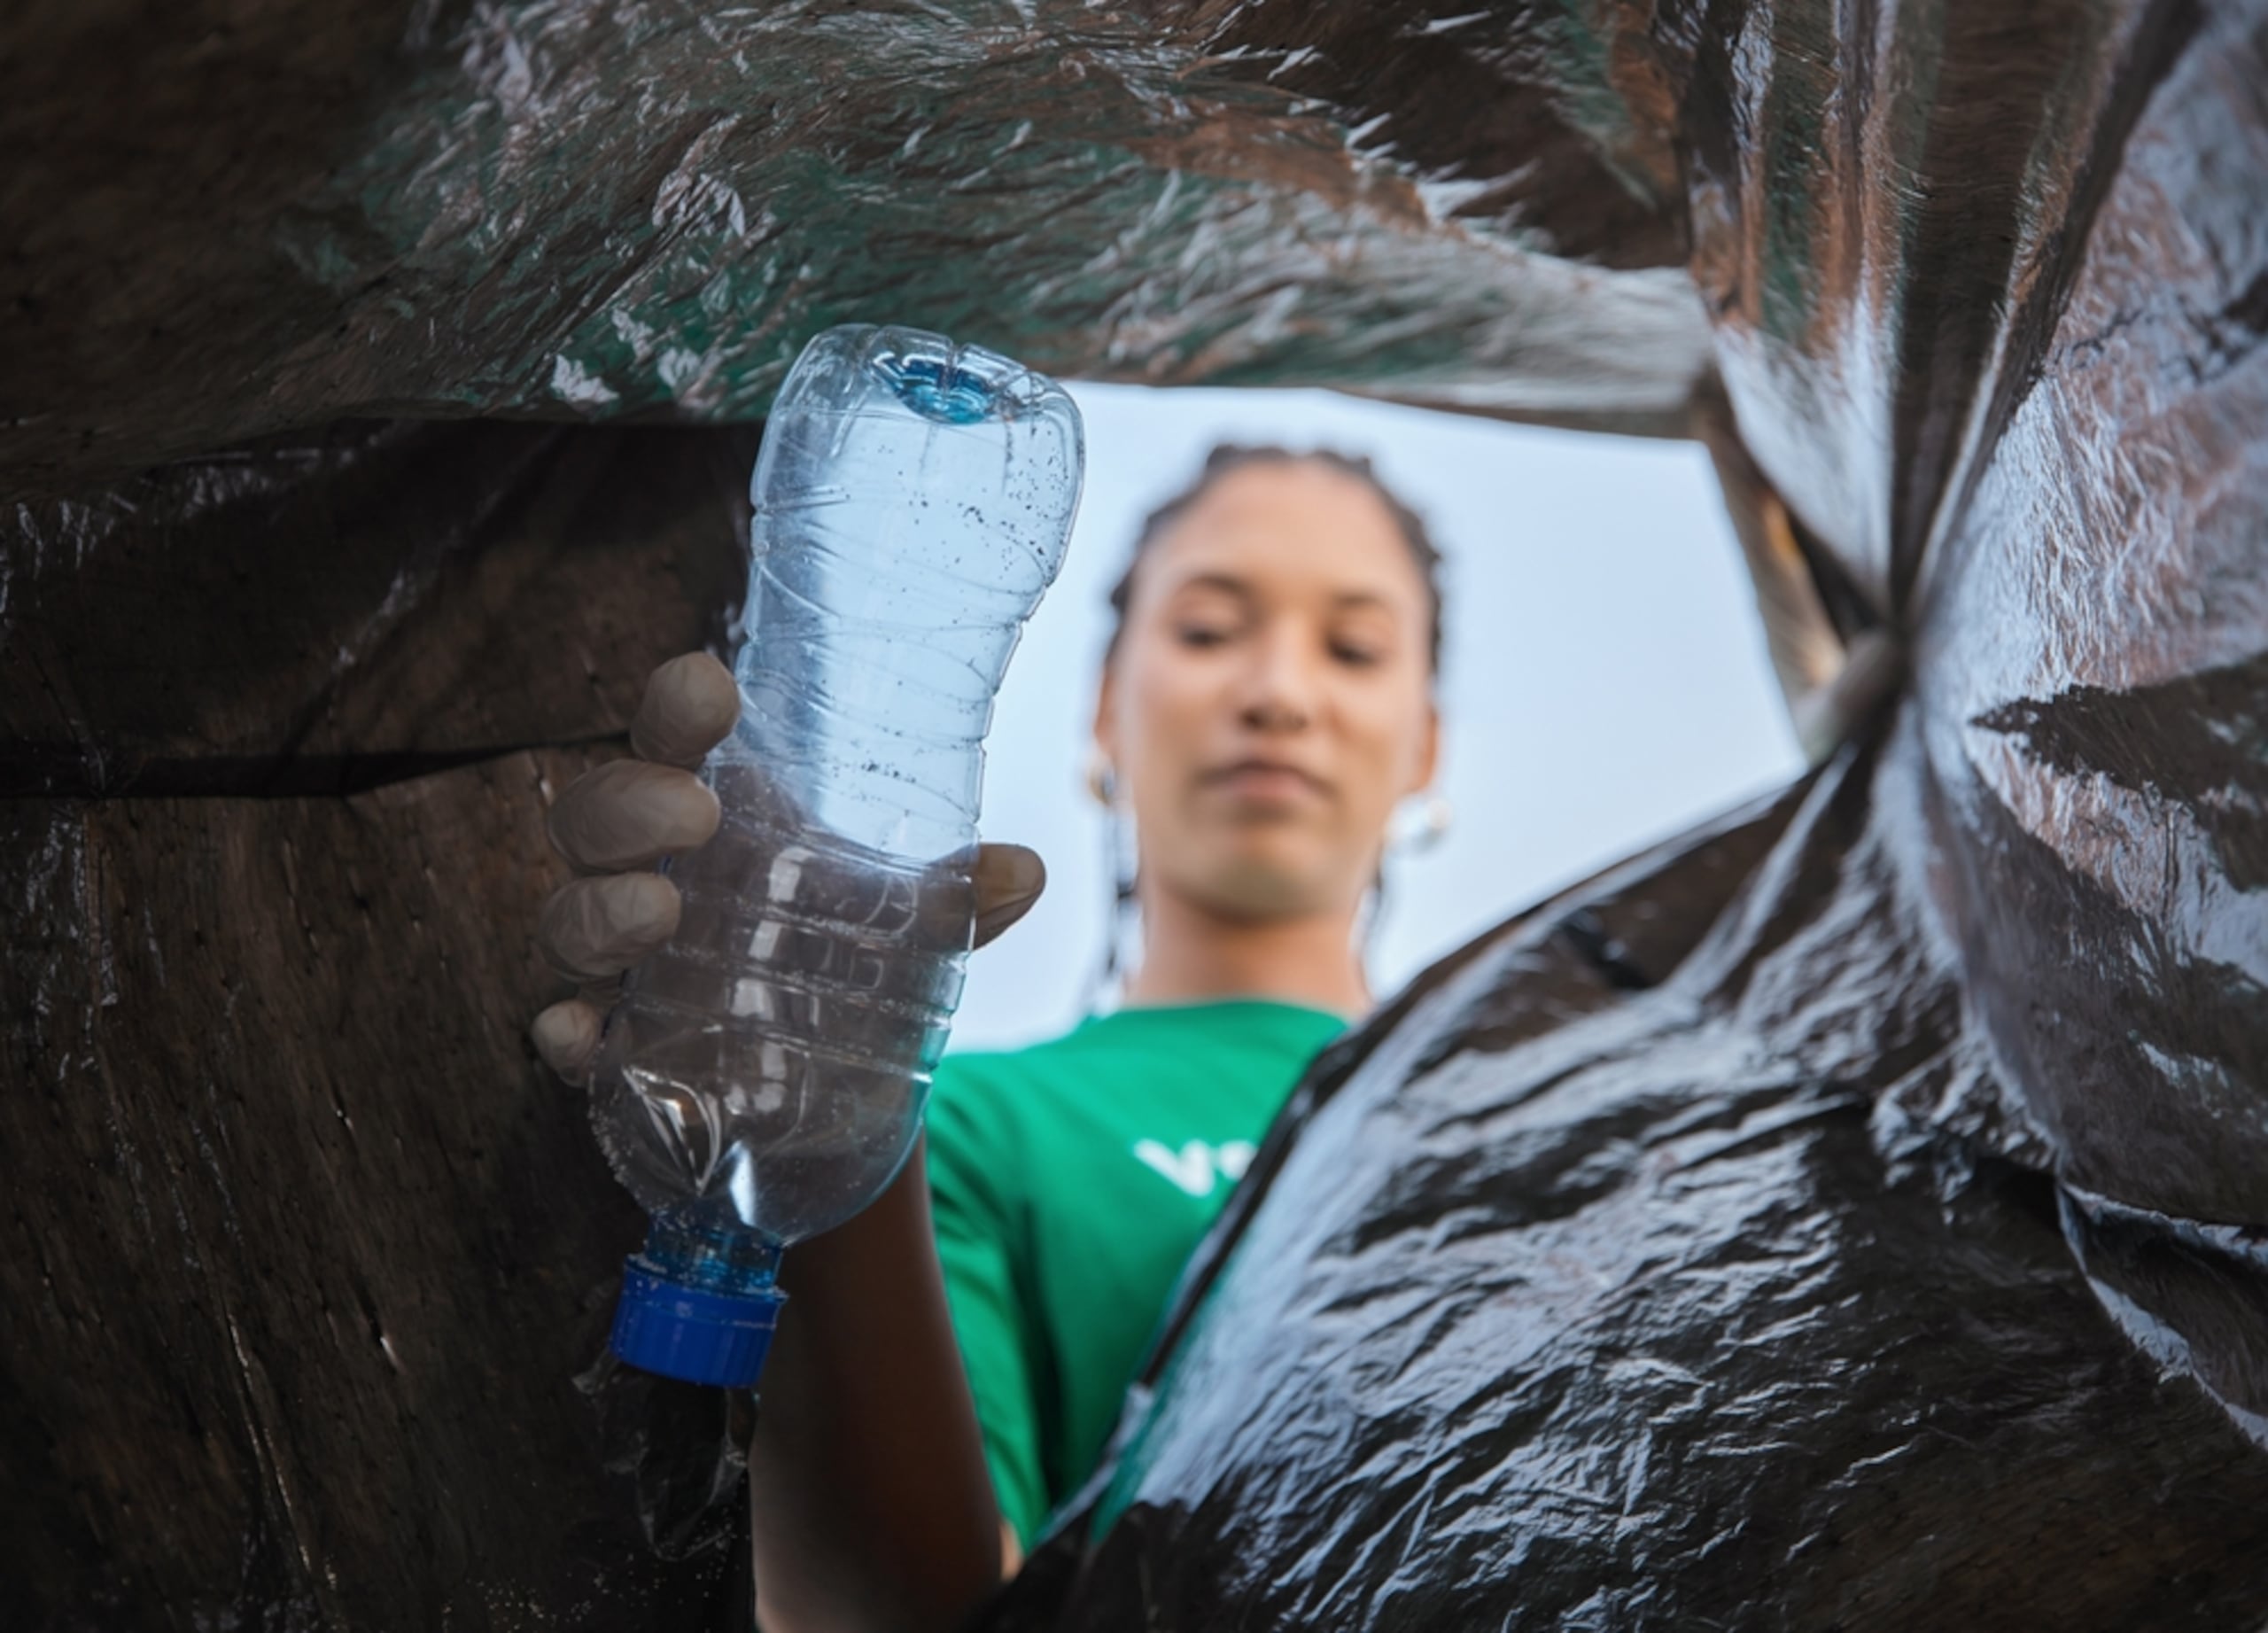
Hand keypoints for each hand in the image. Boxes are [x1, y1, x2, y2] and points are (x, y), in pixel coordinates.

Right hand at [529, 652, 1046, 1083]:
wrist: (834, 1101)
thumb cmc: (850, 968)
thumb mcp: (912, 932)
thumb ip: (959, 902)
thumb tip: (1023, 870)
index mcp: (714, 816)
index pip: (672, 740)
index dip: (676, 708)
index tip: (709, 688)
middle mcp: (647, 876)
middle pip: (594, 817)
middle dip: (629, 804)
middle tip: (694, 813)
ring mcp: (620, 968)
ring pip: (566, 919)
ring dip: (600, 911)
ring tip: (659, 912)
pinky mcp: (611, 1053)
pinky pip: (562, 1036)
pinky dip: (564, 1033)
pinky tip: (583, 1036)